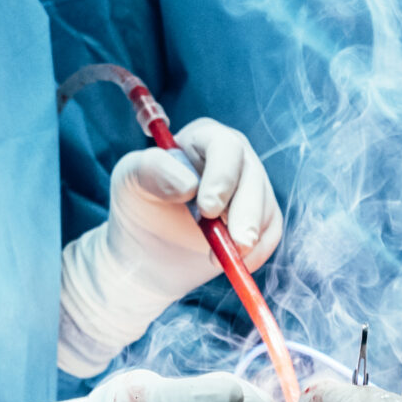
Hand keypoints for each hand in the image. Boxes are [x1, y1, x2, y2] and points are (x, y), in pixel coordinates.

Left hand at [58, 119, 282, 374]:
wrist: (151, 249)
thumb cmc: (140, 204)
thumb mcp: (130, 180)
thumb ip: (152, 170)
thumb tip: (188, 183)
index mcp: (203, 138)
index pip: (224, 147)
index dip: (222, 177)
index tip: (209, 209)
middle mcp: (233, 157)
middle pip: (253, 176)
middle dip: (246, 213)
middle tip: (237, 243)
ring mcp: (250, 187)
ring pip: (266, 205)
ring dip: (250, 236)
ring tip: (222, 259)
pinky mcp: (260, 217)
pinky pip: (272, 232)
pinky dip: (258, 252)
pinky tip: (235, 264)